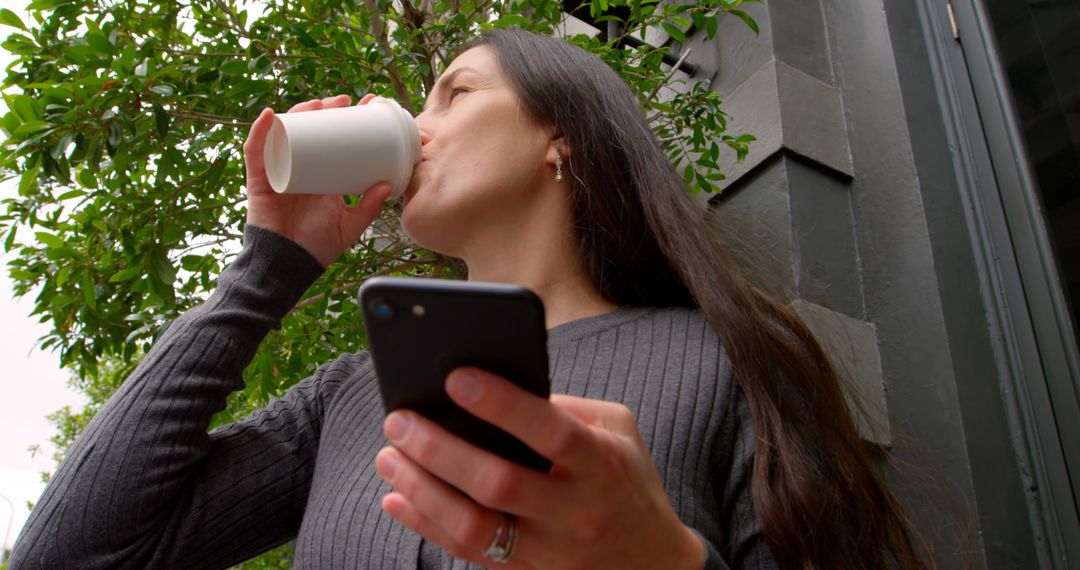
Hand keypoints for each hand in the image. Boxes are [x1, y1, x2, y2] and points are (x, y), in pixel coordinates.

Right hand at [243, 94, 390, 266]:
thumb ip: (368, 208)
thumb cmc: (316, 247)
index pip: (331, 141)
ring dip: (297, 113)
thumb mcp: (349, 225)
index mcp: (319, 176)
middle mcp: (298, 169)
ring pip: (285, 134)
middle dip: (324, 111)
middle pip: (308, 130)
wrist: (289, 265)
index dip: (344, 122)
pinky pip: (256, 152)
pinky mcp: (259, 180)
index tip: (364, 108)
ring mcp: (278, 172)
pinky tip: (271, 116)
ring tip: (316, 104)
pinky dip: (260, 132)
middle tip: (343, 101)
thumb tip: (387, 185)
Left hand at [374, 367, 705, 569]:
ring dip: (421, 490)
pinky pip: (468, 554)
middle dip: (439, 450)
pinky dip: (426, 526)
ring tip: (388, 457)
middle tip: (398, 419)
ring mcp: (551, 550)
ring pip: (474, 527)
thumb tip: (497, 388)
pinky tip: (397, 498)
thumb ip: (566, 408)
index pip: (549, 431)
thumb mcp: (618, 431)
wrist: (654, 562)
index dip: (502, 404)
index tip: (456, 377)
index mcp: (601, 464)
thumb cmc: (627, 478)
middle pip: (497, 483)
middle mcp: (576, 511)